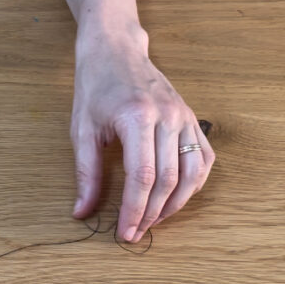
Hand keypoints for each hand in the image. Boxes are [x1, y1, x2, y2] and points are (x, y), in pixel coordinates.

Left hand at [69, 27, 214, 242]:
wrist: (116, 50)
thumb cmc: (96, 87)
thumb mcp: (82, 129)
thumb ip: (86, 173)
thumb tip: (82, 212)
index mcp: (136, 117)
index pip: (142, 176)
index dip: (134, 210)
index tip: (124, 233)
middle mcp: (167, 116)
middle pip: (168, 179)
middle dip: (151, 213)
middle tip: (136, 233)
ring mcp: (184, 117)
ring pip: (191, 173)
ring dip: (175, 205)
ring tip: (153, 221)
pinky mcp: (192, 119)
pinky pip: (203, 159)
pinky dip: (193, 184)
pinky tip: (175, 198)